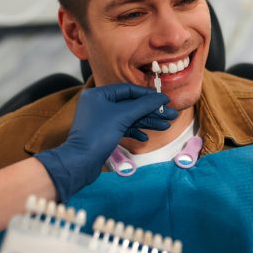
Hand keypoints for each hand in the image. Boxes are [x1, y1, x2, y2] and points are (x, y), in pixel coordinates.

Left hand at [35, 83, 176, 201]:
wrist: (80, 162)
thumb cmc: (98, 135)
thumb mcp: (123, 116)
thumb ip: (143, 105)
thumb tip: (162, 97)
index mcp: (99, 94)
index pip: (128, 90)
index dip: (148, 95)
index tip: (165, 100)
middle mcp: (99, 104)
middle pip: (131, 104)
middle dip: (151, 111)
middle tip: (171, 115)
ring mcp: (101, 120)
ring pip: (129, 118)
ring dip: (147, 122)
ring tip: (166, 126)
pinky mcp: (103, 134)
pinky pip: (123, 128)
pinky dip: (135, 131)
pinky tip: (145, 138)